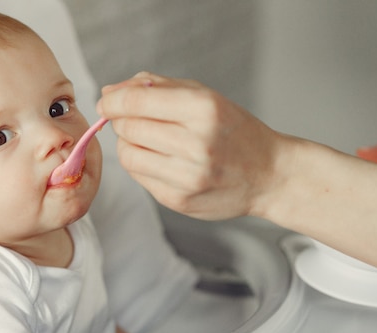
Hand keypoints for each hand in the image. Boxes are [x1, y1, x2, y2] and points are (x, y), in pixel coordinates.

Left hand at [96, 72, 281, 220]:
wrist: (269, 175)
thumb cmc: (234, 131)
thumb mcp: (205, 96)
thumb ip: (157, 88)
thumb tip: (110, 92)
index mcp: (204, 110)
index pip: (136, 102)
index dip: (112, 101)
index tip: (107, 102)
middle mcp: (196, 144)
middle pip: (128, 128)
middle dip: (122, 121)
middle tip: (132, 119)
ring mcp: (187, 177)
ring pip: (127, 155)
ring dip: (128, 144)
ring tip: (147, 140)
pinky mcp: (178, 200)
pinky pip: (139, 177)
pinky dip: (141, 164)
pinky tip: (160, 159)